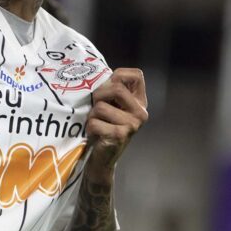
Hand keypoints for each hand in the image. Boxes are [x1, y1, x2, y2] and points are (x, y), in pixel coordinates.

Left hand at [85, 68, 147, 184]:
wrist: (102, 159)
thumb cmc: (103, 127)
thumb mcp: (110, 104)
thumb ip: (112, 89)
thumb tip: (98, 71)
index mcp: (139, 101)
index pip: (137, 75)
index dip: (118, 75)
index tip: (108, 86)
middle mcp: (141, 112)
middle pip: (116, 88)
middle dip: (98, 96)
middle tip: (95, 108)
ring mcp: (133, 125)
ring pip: (101, 107)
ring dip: (92, 115)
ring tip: (96, 123)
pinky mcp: (120, 136)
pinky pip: (95, 122)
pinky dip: (89, 127)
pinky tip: (95, 134)